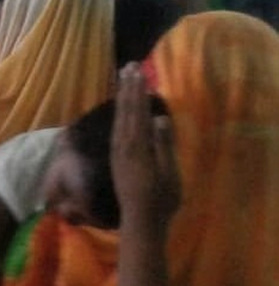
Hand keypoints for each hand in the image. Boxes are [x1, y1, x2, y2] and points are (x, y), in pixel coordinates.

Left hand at [112, 63, 180, 225]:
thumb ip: (163, 144)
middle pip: (125, 110)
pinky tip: (121, 107)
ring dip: (122, 97)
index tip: (139, 72)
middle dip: (127, 88)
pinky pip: (116, 127)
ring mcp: (117, 151)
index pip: (138, 112)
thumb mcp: (169, 172)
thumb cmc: (161, 199)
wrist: (140, 219)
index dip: (138, 91)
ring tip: (123, 79)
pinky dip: (119, 112)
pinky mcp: (116, 157)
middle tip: (128, 66)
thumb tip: (160, 117)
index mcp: (138, 147)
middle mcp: (124, 145)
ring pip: (119, 117)